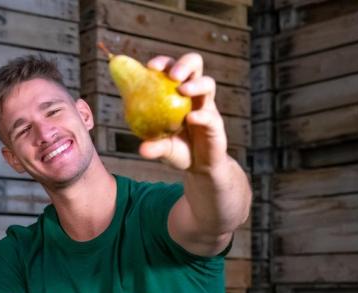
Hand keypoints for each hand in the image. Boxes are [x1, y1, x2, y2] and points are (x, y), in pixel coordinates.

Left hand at [138, 53, 228, 172]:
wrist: (199, 165)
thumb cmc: (177, 149)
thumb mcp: (162, 148)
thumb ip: (153, 146)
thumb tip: (141, 149)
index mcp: (175, 91)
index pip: (170, 67)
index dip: (162, 62)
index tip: (151, 67)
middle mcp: (193, 94)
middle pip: (194, 65)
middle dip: (184, 64)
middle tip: (173, 75)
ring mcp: (207, 106)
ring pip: (208, 84)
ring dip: (195, 84)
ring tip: (183, 90)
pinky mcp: (216, 123)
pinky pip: (210, 115)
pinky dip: (201, 115)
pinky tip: (191, 119)